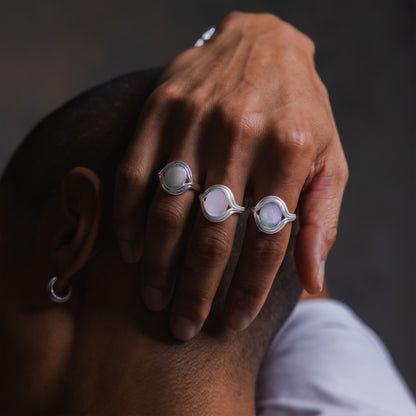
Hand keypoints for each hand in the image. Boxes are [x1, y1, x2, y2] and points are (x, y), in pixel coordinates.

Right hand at [113, 11, 347, 339]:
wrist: (262, 42)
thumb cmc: (299, 108)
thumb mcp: (328, 158)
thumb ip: (321, 219)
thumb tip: (314, 281)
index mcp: (288, 151)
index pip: (268, 240)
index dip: (250, 289)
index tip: (232, 322)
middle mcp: (240, 137)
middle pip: (213, 234)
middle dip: (197, 289)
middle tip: (184, 325)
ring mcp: (195, 121)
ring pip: (169, 211)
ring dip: (159, 264)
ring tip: (155, 298)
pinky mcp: (161, 109)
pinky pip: (136, 174)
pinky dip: (129, 218)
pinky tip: (130, 250)